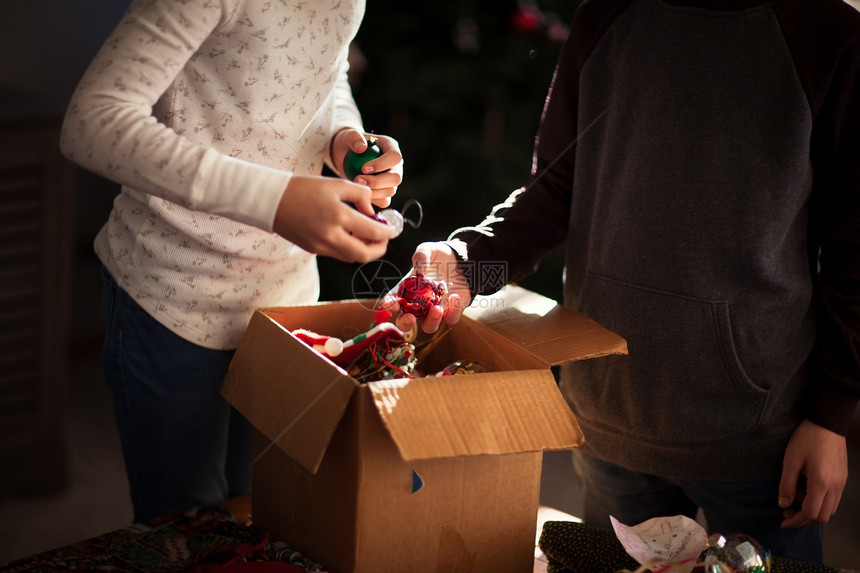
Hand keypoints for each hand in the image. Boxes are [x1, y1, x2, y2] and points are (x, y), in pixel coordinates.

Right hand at [273, 175, 394, 262]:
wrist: (271, 201)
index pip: (373, 231)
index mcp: (338, 216)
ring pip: (351, 257)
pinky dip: (348, 248)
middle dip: (379, 248)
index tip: (391, 228)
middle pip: (364, 254)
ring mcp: (321, 246)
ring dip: (364, 250)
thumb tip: (372, 211)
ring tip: (367, 236)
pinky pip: (338, 254)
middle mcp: (331, 235)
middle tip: (382, 238)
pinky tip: (350, 235)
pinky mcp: (313, 249)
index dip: (387, 232)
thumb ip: (360, 195)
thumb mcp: (335, 184)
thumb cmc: (303, 188)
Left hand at [331, 128, 402, 207]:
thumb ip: (354, 137)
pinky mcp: (384, 192)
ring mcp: (391, 180)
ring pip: (390, 191)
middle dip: (377, 182)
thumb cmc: (349, 144)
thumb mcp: (348, 136)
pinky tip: (359, 194)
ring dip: (373, 192)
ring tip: (355, 185)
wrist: (346, 157)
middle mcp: (395, 165)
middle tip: (357, 179)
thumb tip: (361, 148)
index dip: (382, 164)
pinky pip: (383, 201)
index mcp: (391, 148)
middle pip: (396, 178)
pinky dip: (372, 200)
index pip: (395, 158)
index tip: (363, 168)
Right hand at [384, 241, 471, 333]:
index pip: (393, 301)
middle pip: (406, 322)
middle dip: (405, 323)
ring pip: (429, 326)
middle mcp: (418, 305)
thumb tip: (420, 268)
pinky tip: (455, 297)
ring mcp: (434, 310)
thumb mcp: (428, 250)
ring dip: (431, 321)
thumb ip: (421, 255)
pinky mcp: (451, 312)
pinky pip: (451, 318)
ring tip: (437, 309)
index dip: (389, 305)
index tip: (391, 304)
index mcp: (407, 291)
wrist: (460, 261)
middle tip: (409, 318)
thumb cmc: (438, 256)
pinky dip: (453, 311)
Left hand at [778, 419, 847, 527]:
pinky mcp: (842, 478)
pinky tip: (805, 490)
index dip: (796, 520)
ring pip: (830, 509)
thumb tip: (782, 504)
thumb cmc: (807, 438)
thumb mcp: (790, 460)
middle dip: (803, 519)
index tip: (783, 521)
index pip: (811, 513)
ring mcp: (841, 483)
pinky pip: (833, 499)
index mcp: (821, 482)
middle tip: (786, 512)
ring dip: (812, 510)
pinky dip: (819, 501)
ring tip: (794, 497)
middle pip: (823, 516)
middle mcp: (835, 486)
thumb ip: (786, 484)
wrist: (827, 423)